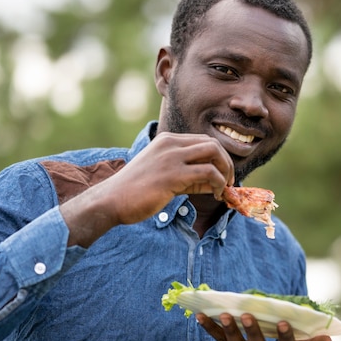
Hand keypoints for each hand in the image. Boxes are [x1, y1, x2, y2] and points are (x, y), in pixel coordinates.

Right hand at [100, 132, 234, 224]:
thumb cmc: (135, 192)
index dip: (218, 158)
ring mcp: (171, 158)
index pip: (203, 141)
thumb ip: (188, 176)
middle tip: (229, 182)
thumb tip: (215, 183)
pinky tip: (218, 195)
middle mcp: (170, 144)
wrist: (111, 200)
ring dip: (226, 171)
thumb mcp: (162, 176)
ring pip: (214, 153)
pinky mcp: (173, 175)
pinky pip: (208, 173)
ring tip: (225, 189)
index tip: (223, 176)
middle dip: (227, 162)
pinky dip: (219, 183)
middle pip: (213, 144)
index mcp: (166, 141)